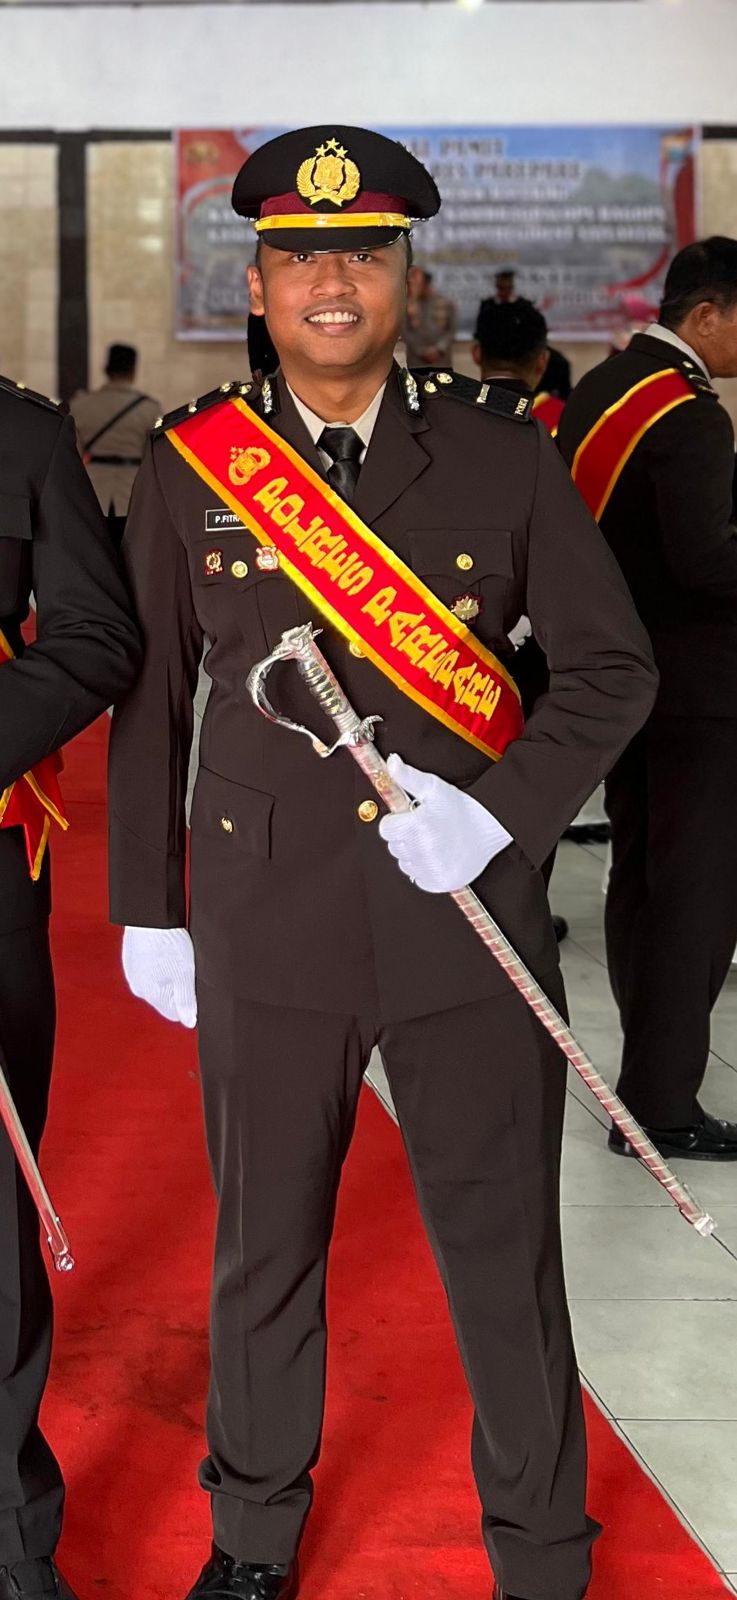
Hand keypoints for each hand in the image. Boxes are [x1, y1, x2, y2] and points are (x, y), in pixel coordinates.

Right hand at [122, 926, 196, 1027]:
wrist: (149, 916)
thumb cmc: (169, 943)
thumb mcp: (185, 974)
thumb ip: (187, 1001)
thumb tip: (189, 1023)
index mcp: (152, 994)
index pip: (173, 1013)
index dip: (188, 1003)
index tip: (193, 985)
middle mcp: (139, 987)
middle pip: (165, 998)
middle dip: (177, 988)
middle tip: (185, 967)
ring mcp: (133, 972)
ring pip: (156, 982)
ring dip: (167, 975)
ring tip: (174, 956)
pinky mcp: (131, 958)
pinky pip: (148, 968)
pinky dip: (158, 963)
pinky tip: (164, 950)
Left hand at [378, 753, 512, 893]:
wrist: (491, 825)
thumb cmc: (462, 806)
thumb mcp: (433, 786)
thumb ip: (407, 776)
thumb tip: (390, 762)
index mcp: (415, 827)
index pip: (386, 829)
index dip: (397, 821)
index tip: (410, 818)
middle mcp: (421, 850)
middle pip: (394, 847)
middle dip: (405, 836)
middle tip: (425, 828)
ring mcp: (431, 868)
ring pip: (405, 864)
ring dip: (413, 854)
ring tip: (433, 841)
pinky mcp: (440, 882)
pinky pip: (419, 878)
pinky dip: (425, 870)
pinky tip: (438, 855)